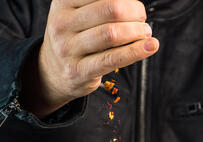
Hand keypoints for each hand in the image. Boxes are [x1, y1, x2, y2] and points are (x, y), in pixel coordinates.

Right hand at [24, 0, 158, 117]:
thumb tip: (133, 2)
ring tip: (145, 32)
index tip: (134, 6)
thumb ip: (100, 3)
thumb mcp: (77, 11)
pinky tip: (150, 47)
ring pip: (112, 34)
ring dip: (136, 31)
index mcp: (63, 2)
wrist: (53, 73)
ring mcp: (68, 49)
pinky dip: (135, 51)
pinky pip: (112, 59)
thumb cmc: (75, 38)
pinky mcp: (78, 71)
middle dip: (134, 11)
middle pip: (111, 8)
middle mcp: (62, 24)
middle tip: (142, 19)